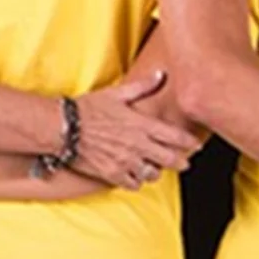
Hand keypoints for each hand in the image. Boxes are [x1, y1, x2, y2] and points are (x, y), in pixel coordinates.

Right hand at [73, 71, 203, 189]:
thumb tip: (161, 75)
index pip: (175, 137)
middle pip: (171, 160)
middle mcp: (137, 146)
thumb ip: (142, 87)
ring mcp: (126, 162)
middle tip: (184, 162)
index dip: (190, 143)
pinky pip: (133, 184)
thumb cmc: (88, 108)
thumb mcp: (116, 94)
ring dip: (157, 171)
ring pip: (153, 174)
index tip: (196, 146)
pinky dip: (137, 181)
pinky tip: (134, 174)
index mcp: (141, 125)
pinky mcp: (113, 174)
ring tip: (155, 167)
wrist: (62, 128)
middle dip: (181, 162)